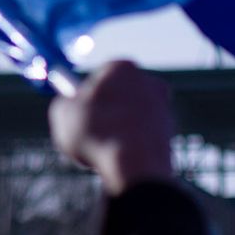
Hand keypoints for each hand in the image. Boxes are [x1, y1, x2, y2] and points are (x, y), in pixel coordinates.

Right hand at [49, 60, 174, 195]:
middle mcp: (149, 82)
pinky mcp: (171, 135)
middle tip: (88, 128)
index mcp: (122, 68)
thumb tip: (70, 106)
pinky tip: (120, 156)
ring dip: (118, 128)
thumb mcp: (62, 112)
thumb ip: (65, 102)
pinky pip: (141, 135)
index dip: (85, 94)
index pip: (99, 75)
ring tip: (103, 146)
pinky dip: (131, 144)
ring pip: (131, 116)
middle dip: (105, 109)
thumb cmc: (97, 133)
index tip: (77, 110)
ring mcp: (164, 109)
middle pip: (119, 93)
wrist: (136, 167)